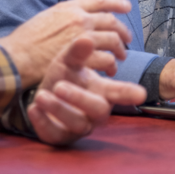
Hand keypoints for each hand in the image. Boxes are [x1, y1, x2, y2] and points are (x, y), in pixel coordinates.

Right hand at [0, 0, 132, 87]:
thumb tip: (74, 18)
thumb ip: (63, 16)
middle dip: (122, 32)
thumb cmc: (26, 40)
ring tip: (119, 59)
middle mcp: (79, 19)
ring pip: (112, 41)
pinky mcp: (83, 57)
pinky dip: (109, 65)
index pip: (99, 0)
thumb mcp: (45, 17)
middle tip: (126, 40)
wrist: (18, 57)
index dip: (116, 3)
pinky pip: (105, 59)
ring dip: (119, 51)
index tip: (127, 6)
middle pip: (111, 22)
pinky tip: (108, 71)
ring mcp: (82, 38)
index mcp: (69, 8)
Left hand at [28, 34, 146, 145]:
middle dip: (79, 98)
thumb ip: (77, 52)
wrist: (43, 96)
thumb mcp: (68, 61)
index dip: (128, 93)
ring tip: (42, 94)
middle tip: (59, 85)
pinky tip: (33, 108)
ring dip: (59, 108)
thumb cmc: (64, 77)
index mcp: (101, 91)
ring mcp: (79, 126)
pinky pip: (55, 134)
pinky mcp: (60, 137)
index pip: (118, 92)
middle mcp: (94, 111)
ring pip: (77, 123)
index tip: (140, 94)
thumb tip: (87, 37)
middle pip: (98, 109)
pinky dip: (43, 122)